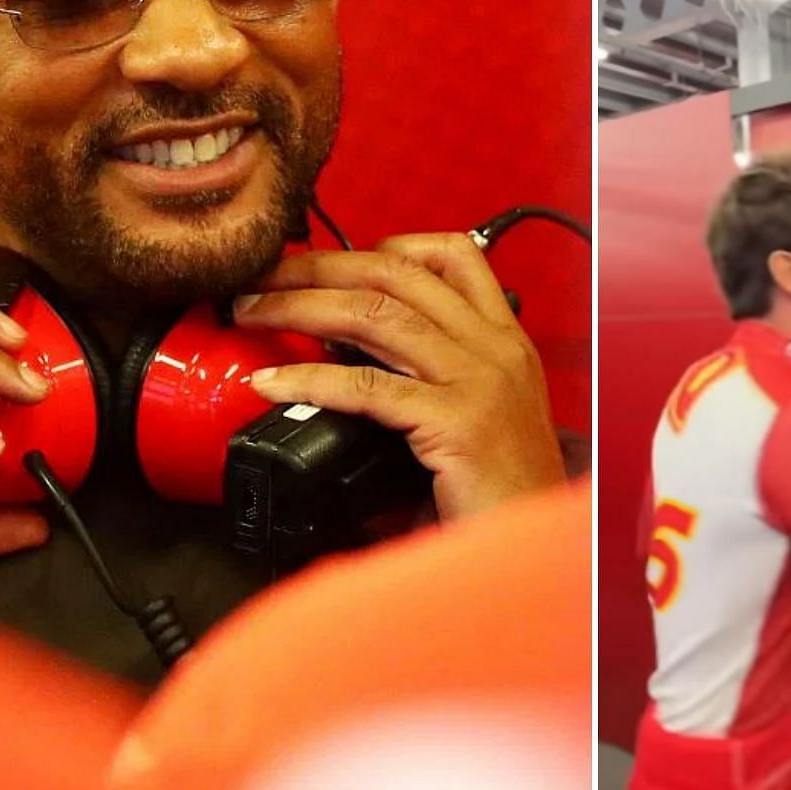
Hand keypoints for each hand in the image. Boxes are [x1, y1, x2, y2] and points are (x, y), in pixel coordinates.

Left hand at [236, 234, 565, 521]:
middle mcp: (494, 348)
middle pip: (396, 274)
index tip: (332, 261)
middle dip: (319, 266)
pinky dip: (308, 379)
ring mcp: (478, 381)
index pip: (453, 256)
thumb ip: (434, 378)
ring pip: (374, 314)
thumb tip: (348, 359)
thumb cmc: (506, 492)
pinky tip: (272, 383)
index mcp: (505, 339)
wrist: (538, 544)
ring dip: (300, 306)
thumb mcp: (483, 415)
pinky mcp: (456, 423)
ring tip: (252, 313)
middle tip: (265, 275)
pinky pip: (366, 387)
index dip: (385, 245)